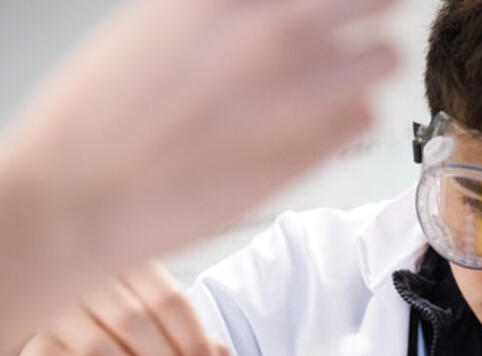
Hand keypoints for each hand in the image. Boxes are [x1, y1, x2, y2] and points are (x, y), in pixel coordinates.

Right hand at [3, 0, 398, 281]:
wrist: (83, 195)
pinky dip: (353, 114)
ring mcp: (299, 94)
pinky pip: (365, 116)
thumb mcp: (161, 21)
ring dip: (370, 63)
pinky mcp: (313, 152)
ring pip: (384, 58)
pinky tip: (323, 121)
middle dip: (369, 9)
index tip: (327, 8)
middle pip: (374, 0)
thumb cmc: (108, 113)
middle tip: (360, 22)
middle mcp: (269, 34)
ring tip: (344, 76)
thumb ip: (226, 10)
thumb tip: (277, 11)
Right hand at [10, 263, 229, 355]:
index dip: (193, 340)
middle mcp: (87, 278)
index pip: (167, 298)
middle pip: (135, 321)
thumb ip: (199, 342)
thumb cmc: (123, 337)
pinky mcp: (46, 347)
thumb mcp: (168, 335)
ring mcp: (58, 311)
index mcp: (128, 265)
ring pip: (104, 351)